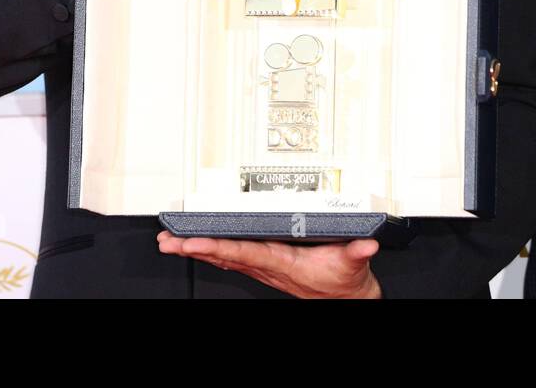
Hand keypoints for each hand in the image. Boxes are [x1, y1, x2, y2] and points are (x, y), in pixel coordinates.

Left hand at [156, 231, 381, 297]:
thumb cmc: (343, 280)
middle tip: (169, 241)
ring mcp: (264, 266)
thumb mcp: (353, 263)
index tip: (194, 240)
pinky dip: (211, 249)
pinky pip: (232, 256)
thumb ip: (358, 251)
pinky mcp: (265, 264)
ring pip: (224, 257)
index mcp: (283, 262)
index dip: (217, 245)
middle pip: (224, 255)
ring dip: (197, 249)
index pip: (243, 252)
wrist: (345, 296)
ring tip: (172, 243)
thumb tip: (366, 243)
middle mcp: (268, 265)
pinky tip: (197, 246)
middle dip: (194, 248)